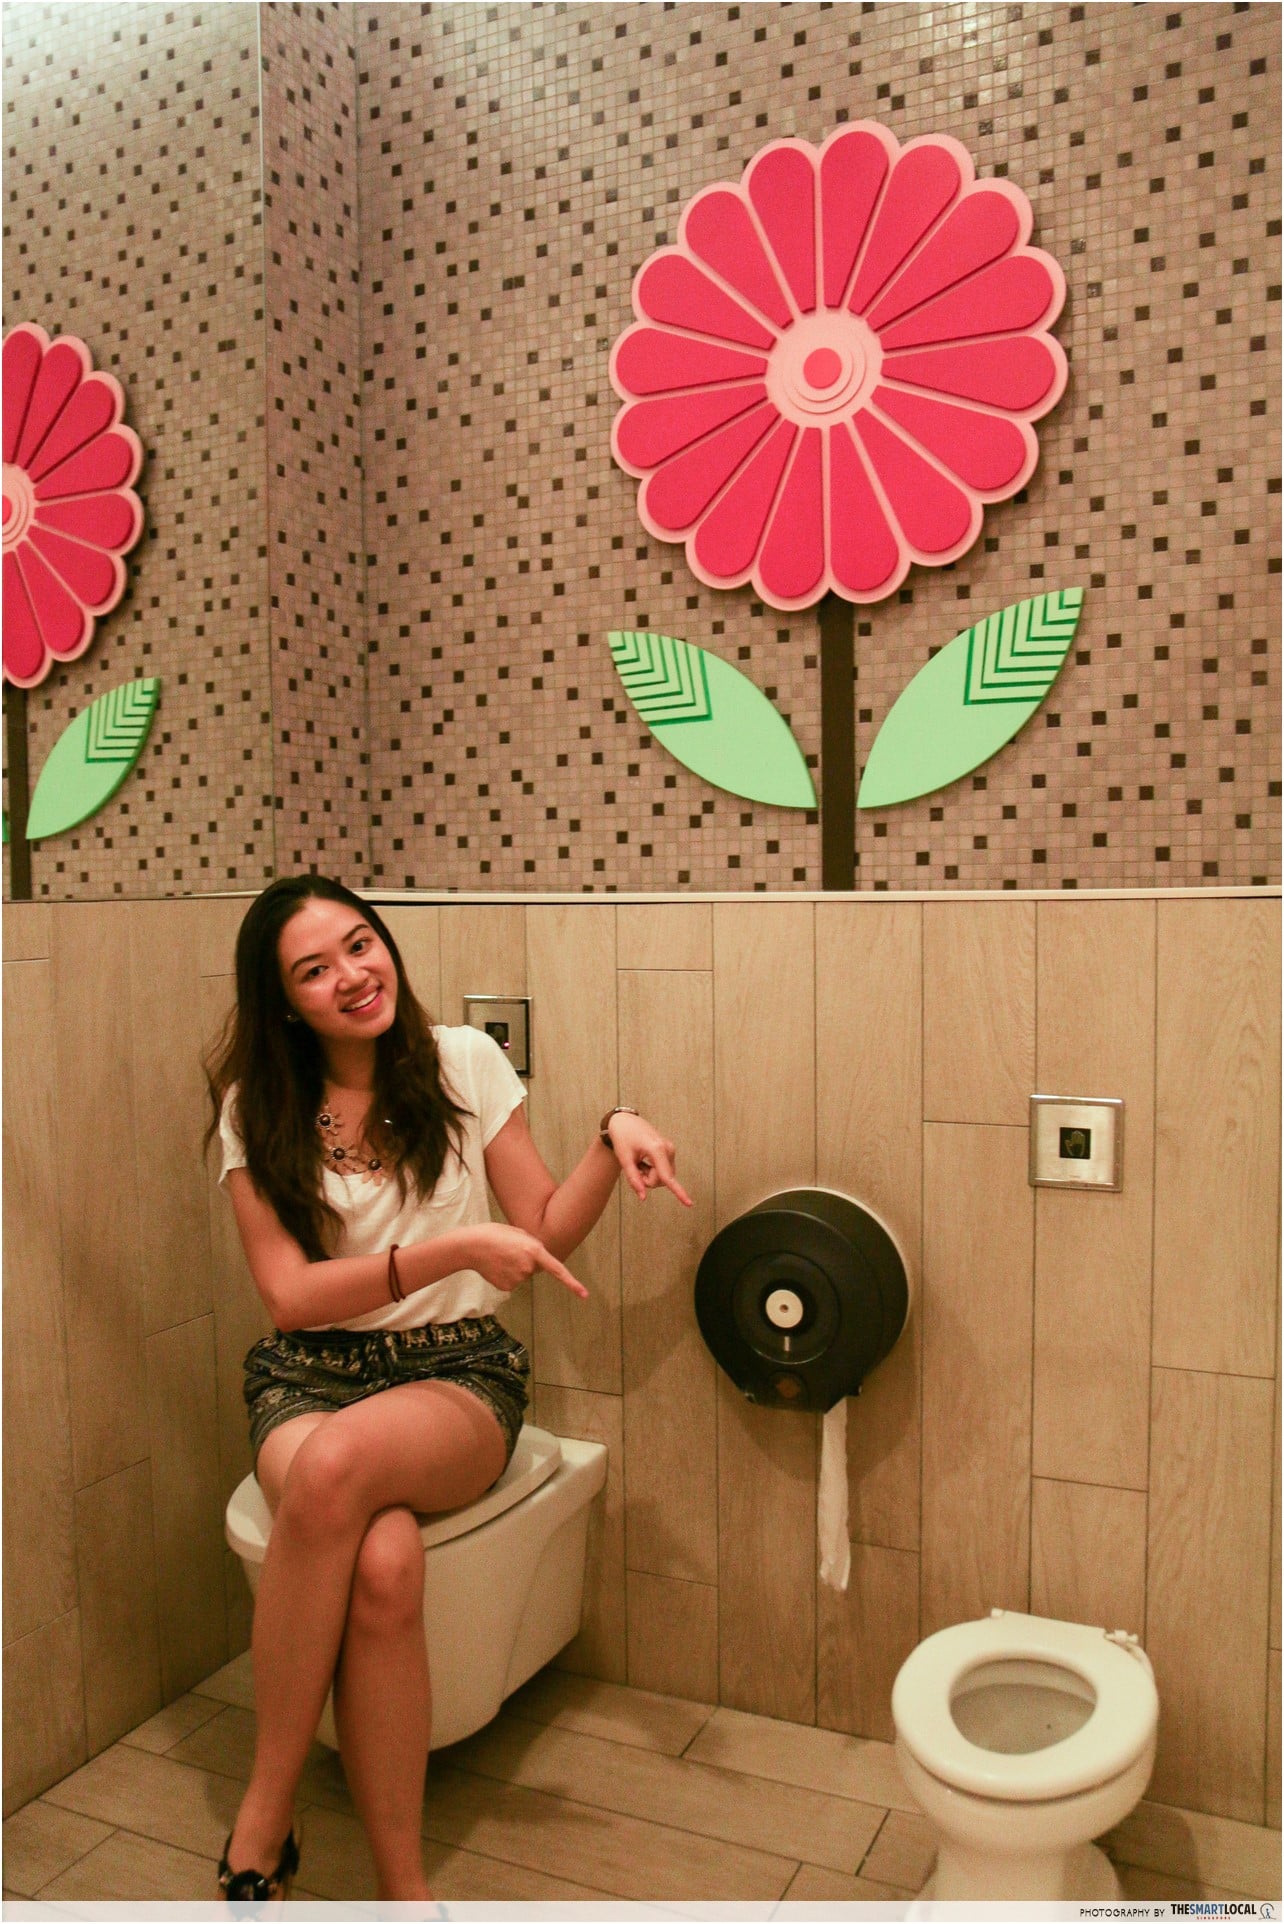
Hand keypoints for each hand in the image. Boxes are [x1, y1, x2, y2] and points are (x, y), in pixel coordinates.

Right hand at [467, 1222, 588, 1298]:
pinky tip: (496, 1266)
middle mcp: (528, 1267)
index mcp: (534, 1250)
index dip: (572, 1283)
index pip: (558, 1270)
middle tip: (510, 1249)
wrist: (470, 1245)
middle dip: (527, 1260)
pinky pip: (513, 1281)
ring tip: (501, 1255)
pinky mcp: (507, 1287)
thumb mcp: (519, 1233)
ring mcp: (517, 1279)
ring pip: (523, 1275)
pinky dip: (506, 1275)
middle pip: (536, 1268)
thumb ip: (534, 1246)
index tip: (584, 1295)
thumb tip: (539, 1262)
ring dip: (515, 1266)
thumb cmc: (494, 1234)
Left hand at [606, 1111, 693, 1207]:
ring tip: (639, 1162)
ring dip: (649, 1175)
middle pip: (661, 1180)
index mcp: (657, 1149)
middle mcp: (668, 1149)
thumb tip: (643, 1197)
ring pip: (663, 1177)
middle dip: (647, 1180)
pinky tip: (645, 1160)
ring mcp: (670, 1150)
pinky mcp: (670, 1151)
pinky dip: (652, 1170)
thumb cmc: (623, 1138)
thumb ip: (634, 1179)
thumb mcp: (624, 1160)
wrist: (625, 1121)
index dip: (678, 1192)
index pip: (667, 1176)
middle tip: (635, 1168)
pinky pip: (663, 1171)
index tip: (689, 1204)